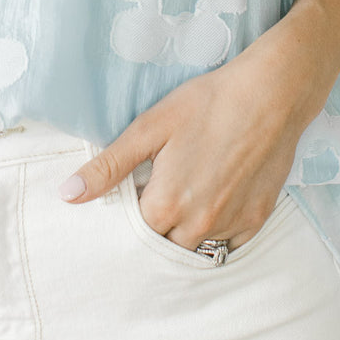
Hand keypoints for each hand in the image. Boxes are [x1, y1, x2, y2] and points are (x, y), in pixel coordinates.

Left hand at [57, 43, 313, 251]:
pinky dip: (219, 228)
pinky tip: (217, 194)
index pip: (133, 233)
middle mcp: (197, 226)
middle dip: (158, 225)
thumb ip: (109, 166)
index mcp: (165, 206)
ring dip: (187, 230)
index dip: (131, 211)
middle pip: (164, 245)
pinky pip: (230, 242)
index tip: (137, 190)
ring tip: (191, 189)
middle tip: (165, 187)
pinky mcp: (258, 220)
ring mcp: (231, 226)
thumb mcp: (151, 126)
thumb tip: (67, 195)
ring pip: (197, 247)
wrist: (271, 93)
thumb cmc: (208, 102)